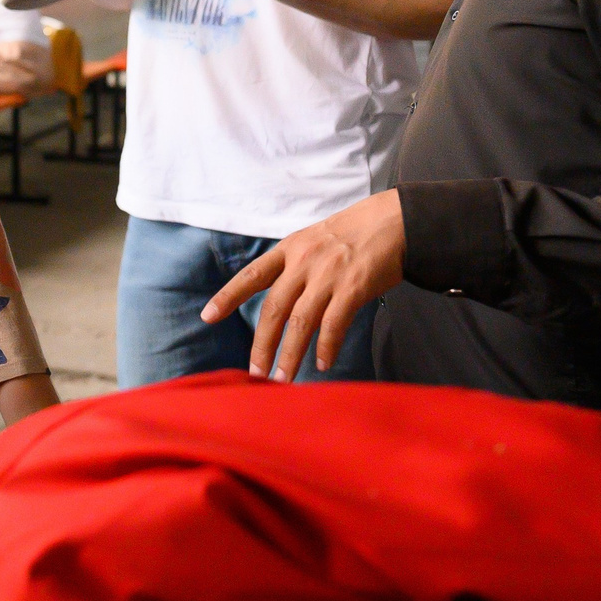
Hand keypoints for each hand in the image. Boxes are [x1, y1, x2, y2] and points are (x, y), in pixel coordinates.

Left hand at [202, 189, 404, 379]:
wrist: (393, 221)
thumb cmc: (350, 235)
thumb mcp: (311, 241)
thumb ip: (292, 269)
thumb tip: (277, 307)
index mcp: (288, 250)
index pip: (251, 275)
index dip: (228, 296)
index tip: (207, 316)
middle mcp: (303, 262)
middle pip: (273, 309)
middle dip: (262, 345)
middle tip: (255, 374)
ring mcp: (328, 275)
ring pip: (301, 322)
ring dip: (290, 354)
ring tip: (283, 379)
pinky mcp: (354, 287)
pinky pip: (334, 324)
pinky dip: (326, 347)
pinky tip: (322, 364)